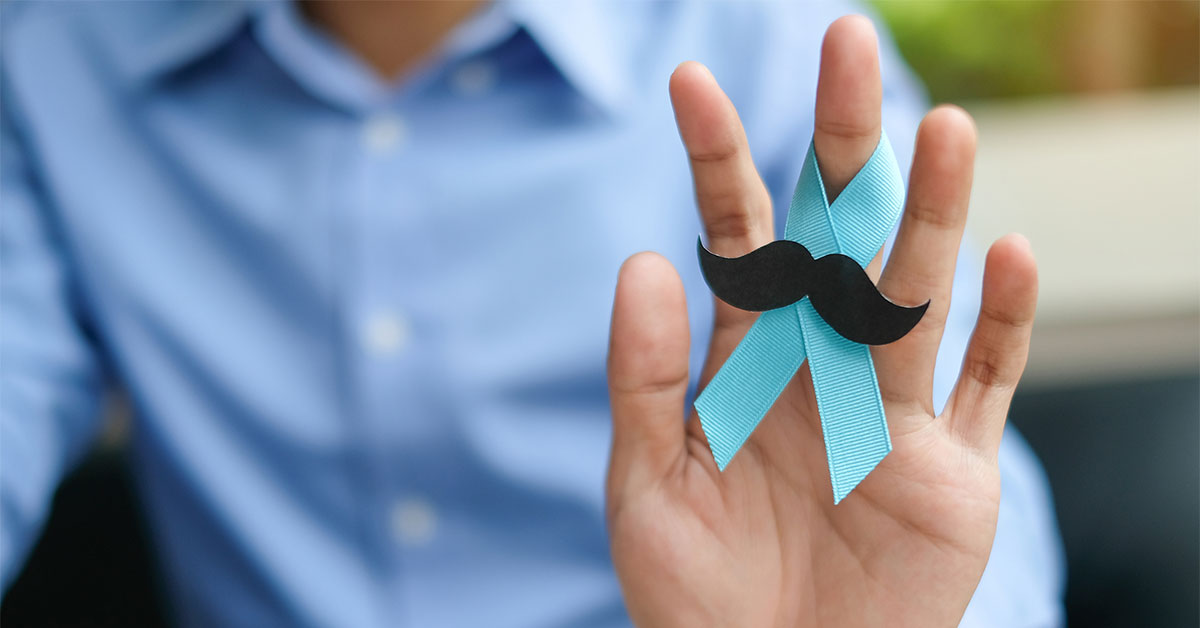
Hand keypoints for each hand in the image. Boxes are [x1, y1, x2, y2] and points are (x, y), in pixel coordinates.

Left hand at [605, 16, 1037, 627]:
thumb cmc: (695, 591)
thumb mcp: (645, 481)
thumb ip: (645, 375)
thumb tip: (646, 258)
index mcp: (746, 354)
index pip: (735, 234)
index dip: (718, 158)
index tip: (691, 83)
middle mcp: (821, 359)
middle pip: (837, 232)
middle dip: (840, 143)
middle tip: (843, 43)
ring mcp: (889, 407)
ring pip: (916, 291)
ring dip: (931, 213)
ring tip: (943, 128)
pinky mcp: (949, 467)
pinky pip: (984, 383)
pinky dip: (1003, 324)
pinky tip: (1010, 255)